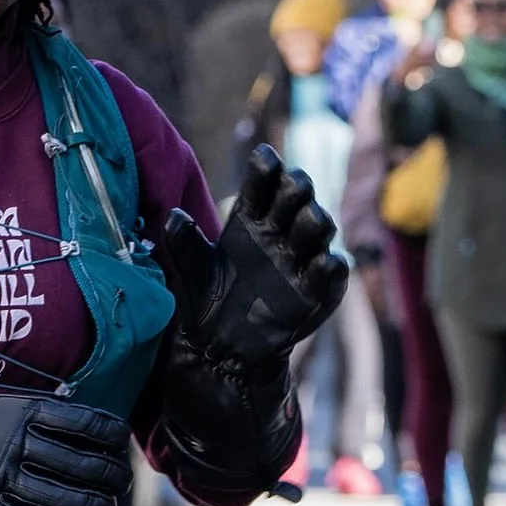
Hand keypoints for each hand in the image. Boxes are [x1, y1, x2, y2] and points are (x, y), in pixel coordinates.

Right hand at [0, 389, 130, 505]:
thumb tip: (103, 431)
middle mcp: (17, 446)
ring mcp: (2, 481)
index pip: (91, 427)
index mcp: (25, 414)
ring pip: (72, 503)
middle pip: (89, 468)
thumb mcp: (9, 405)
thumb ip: (50, 414)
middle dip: (115, 480)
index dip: (115, 442)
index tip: (120, 451)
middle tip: (119, 485)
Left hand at [159, 148, 345, 368]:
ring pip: (320, 225)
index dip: (267, 167)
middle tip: (290, 188)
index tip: (264, 159)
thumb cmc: (208, 299)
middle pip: (299, 193)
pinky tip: (321, 263)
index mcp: (251, 219)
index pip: (264, 181)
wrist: (224, 345)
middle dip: (298, 185)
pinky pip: (333, 272)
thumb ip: (183, 243)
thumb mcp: (192, 270)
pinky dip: (330, 266)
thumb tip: (173, 216)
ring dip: (314, 219)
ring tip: (304, 224)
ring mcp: (301, 259)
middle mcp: (279, 232)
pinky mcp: (317, 291)